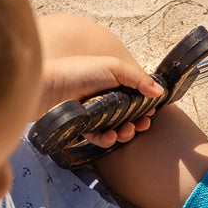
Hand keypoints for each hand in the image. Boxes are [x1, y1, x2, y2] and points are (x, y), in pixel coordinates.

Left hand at [40, 54, 164, 148]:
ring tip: (125, 131)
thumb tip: (160, 91)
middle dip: (138, 122)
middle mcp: (104, 99)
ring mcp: (93, 115)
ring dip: (125, 133)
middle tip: (141, 124)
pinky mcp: (82, 128)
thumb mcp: (113, 67)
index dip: (145, 107)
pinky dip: (106, 140)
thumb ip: (138, 78)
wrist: (48, 87)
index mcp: (112, 83)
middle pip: (128, 116)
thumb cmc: (77, 72)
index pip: (135, 98)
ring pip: (116, 129)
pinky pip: (99, 138)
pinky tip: (108, 136)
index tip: (150, 112)